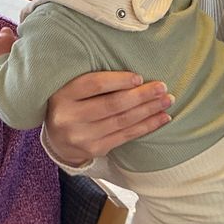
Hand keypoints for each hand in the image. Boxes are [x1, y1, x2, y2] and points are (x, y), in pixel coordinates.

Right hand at [44, 71, 173, 165]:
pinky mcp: (95, 149)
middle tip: (162, 87)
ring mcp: (82, 136)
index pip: (94, 85)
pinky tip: (161, 118)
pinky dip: (146, 126)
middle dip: (141, 95)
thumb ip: (92, 81)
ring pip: (122, 121)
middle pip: (112, 104)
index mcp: (63, 95)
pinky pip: (126, 136)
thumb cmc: (70, 105)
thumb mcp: (70, 88)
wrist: (57, 140)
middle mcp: (70, 117)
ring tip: (167, 101)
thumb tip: (133, 73)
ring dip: (149, 110)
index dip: (119, 80)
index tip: (139, 77)